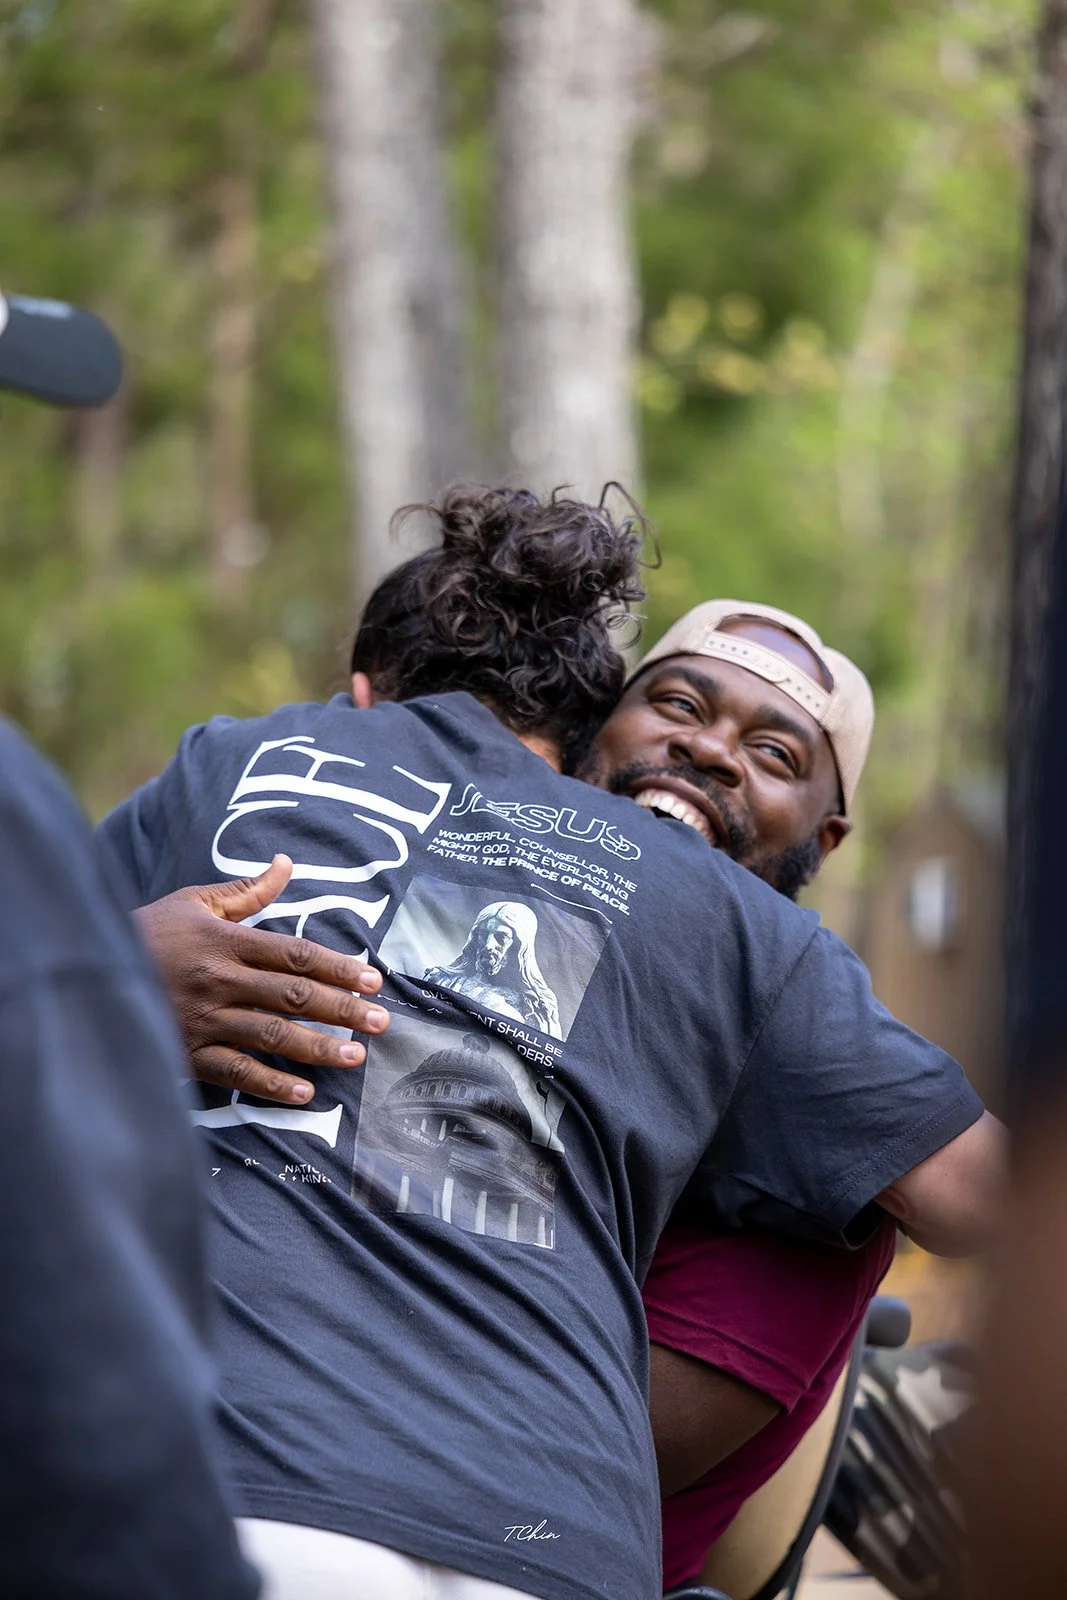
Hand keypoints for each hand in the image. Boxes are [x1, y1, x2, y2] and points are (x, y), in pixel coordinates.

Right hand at [135, 855, 388, 1104]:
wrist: (89, 968)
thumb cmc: (150, 932)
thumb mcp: (194, 903)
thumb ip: (246, 892)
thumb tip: (286, 863)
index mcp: (226, 941)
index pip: (296, 954)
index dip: (338, 967)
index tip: (373, 980)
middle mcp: (220, 980)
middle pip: (293, 995)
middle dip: (343, 1009)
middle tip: (382, 1021)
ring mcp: (204, 1019)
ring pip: (272, 1034)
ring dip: (317, 1047)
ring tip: (356, 1056)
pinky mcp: (188, 1052)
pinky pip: (235, 1072)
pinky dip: (270, 1084)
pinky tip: (304, 1093)